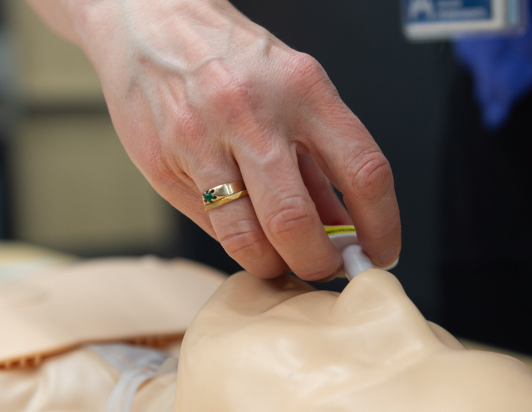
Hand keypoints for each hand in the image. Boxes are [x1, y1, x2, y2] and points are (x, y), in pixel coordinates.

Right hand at [28, 0, 400, 280]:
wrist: (150, 21)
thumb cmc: (231, 57)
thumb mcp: (294, 91)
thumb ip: (320, 162)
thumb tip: (347, 227)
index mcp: (303, 90)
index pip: (364, 172)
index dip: (381, 226)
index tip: (380, 252)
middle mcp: (253, 114)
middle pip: (296, 221)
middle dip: (318, 263)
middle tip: (323, 267)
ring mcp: (202, 140)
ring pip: (247, 237)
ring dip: (273, 265)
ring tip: (282, 260)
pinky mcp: (163, 164)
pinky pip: (210, 226)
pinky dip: (236, 242)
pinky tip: (245, 230)